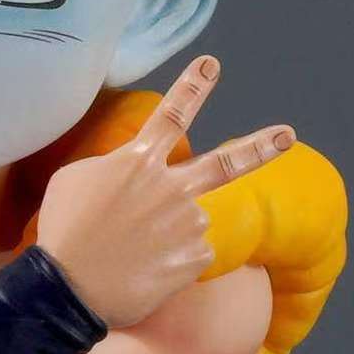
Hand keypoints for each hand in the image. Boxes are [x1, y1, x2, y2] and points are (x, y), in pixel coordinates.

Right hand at [35, 55, 293, 328]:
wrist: (69, 289)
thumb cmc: (65, 231)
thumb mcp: (76, 179)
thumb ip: (117, 167)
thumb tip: (139, 172)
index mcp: (139, 161)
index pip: (172, 115)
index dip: (193, 87)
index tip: (212, 64)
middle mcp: (173, 187)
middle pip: (226, 162)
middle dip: (261, 146)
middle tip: (288, 134)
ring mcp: (190, 223)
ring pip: (190, 222)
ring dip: (168, 234)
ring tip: (132, 252)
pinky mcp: (197, 257)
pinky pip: (191, 254)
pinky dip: (171, 262)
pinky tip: (144, 270)